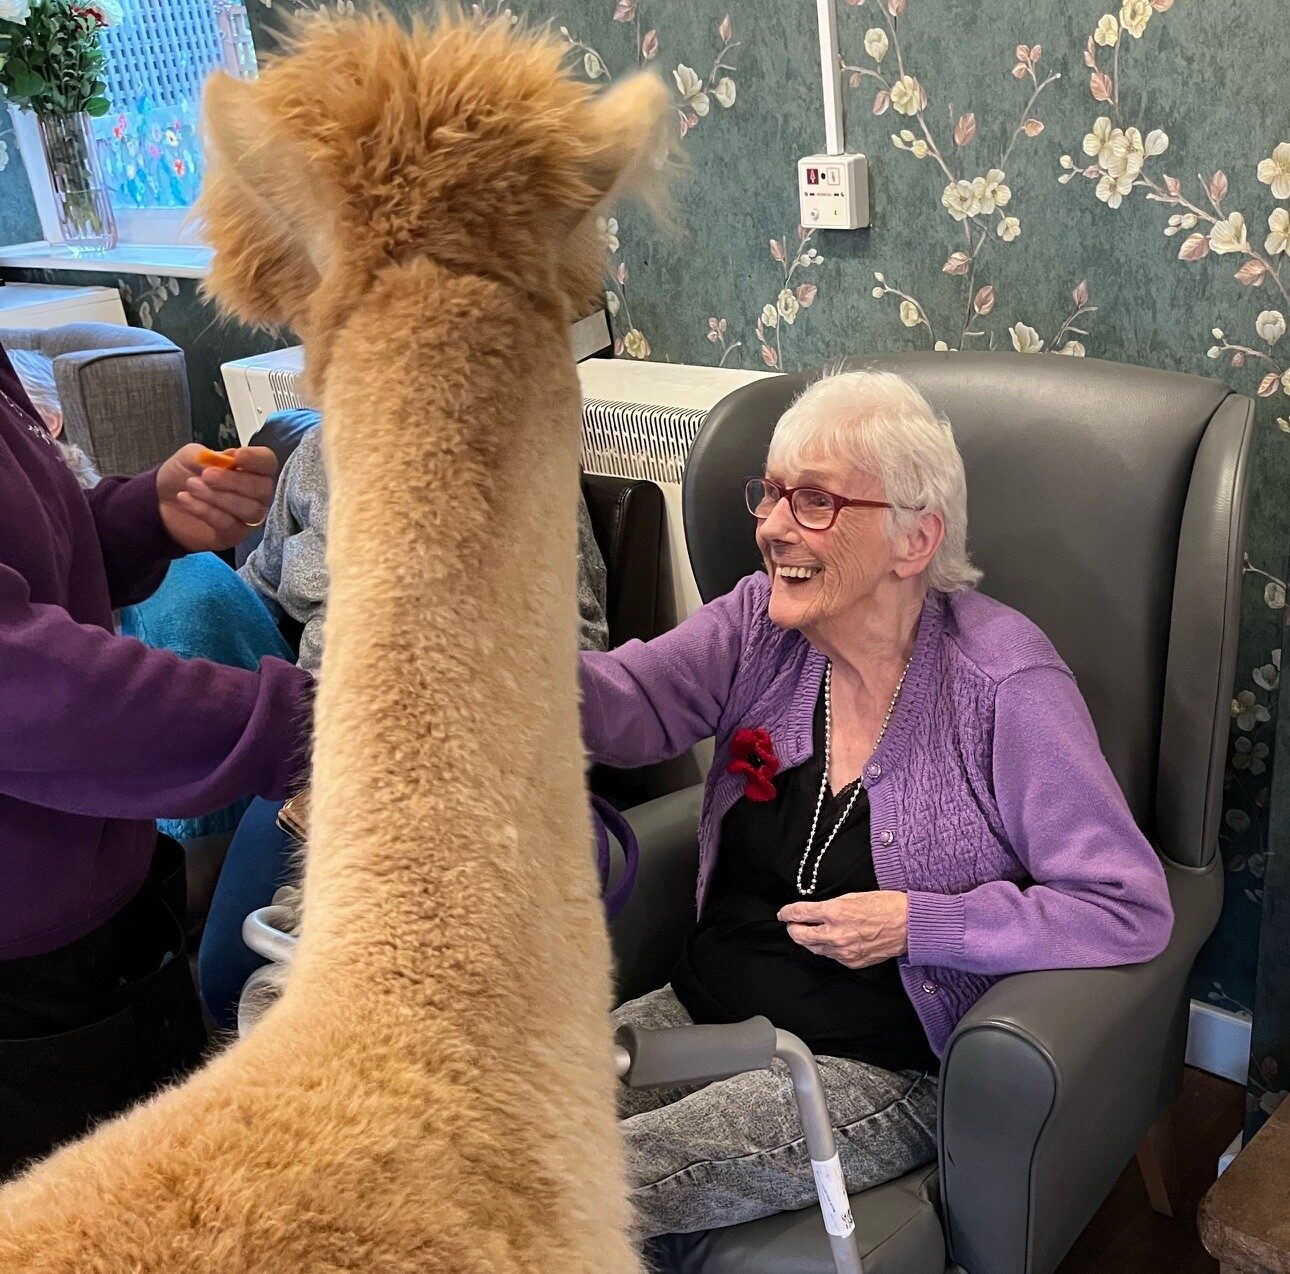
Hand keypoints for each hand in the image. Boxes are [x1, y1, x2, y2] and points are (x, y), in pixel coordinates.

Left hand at [156, 445, 278, 553]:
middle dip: (233, 481)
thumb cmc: (183, 475)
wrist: (162, 502)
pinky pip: (229, 524)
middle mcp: (256, 494)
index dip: (256, 459)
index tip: (236, 456)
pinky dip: (206, 511)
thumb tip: (229, 458)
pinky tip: (186, 499)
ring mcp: (247, 517)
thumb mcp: (190, 456)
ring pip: (249, 509)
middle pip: (262, 488)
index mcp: (251, 469)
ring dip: (218, 497)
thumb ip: (209, 455)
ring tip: (191, 486)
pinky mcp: (234, 535)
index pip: (267, 463)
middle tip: (206, 475)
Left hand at [777, 891, 908, 968]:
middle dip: (793, 929)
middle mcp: (836, 934)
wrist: (909, 925)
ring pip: (814, 948)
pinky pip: (831, 956)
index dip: (787, 912)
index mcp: (834, 912)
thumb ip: (829, 905)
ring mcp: (844, 951)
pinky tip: (828, 941)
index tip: (783, 913)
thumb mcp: (852, 896)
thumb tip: (813, 911)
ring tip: (807, 932)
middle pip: (800, 936)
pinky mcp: (852, 962)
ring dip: (807, 940)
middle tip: (792, 923)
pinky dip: (826, 948)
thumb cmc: (885, 905)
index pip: (800, 913)